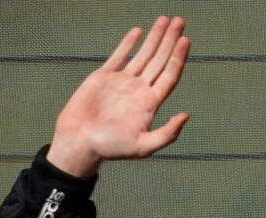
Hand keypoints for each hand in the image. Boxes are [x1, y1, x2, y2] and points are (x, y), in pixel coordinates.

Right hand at [47, 16, 190, 176]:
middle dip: (170, 40)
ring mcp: (122, 83)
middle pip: (159, 60)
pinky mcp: (103, 77)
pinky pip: (119, 56)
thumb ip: (168, 133)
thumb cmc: (111, 149)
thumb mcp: (144, 147)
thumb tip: (186, 115)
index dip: (178, 58)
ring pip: (142, 55)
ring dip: (154, 37)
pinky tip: (139, 31)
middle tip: (180, 21)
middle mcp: (139, 90)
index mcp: (150, 104)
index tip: (186, 40)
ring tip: (165, 20)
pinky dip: (128, 43)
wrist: (79, 143)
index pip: (169, 75)